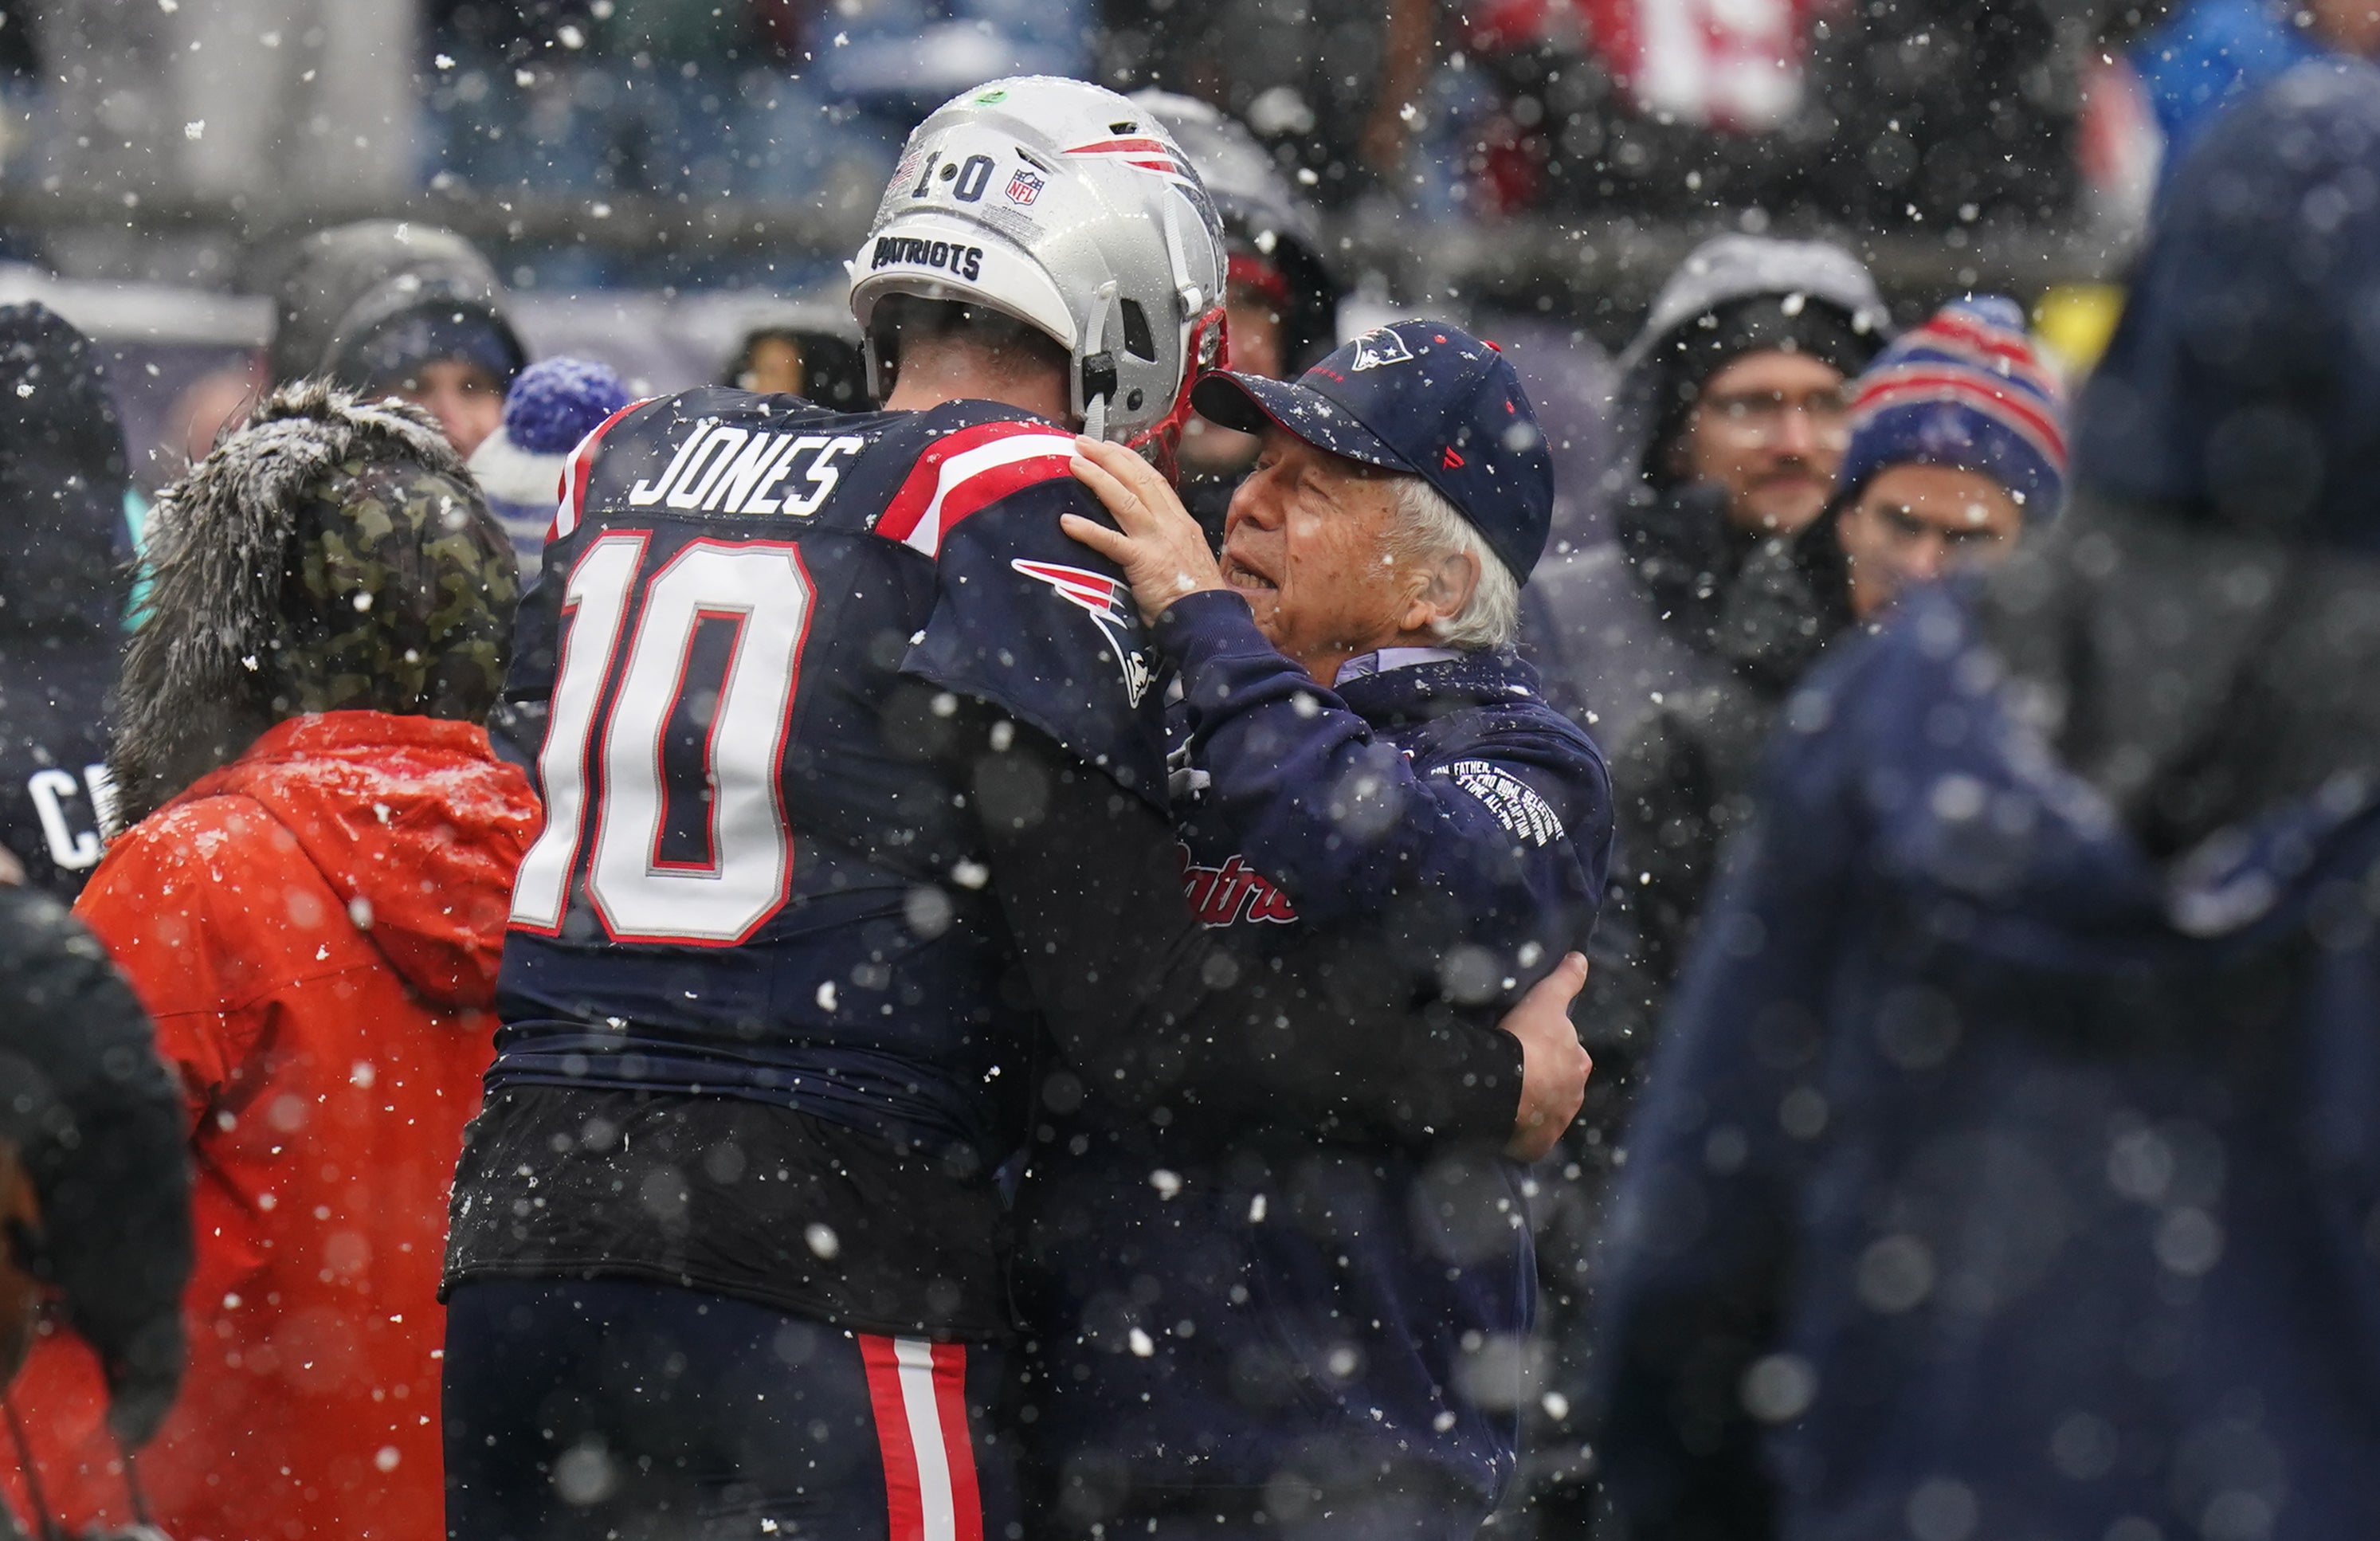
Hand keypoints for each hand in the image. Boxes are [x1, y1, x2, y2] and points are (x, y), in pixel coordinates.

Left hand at [1060, 435, 1229, 623]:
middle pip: (1137, 480)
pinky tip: (1067, 522)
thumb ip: (1167, 539)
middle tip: (1083, 442)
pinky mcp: (1144, 563)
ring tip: (1074, 464)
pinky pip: (1111, 542)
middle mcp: (1170, 524)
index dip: (1129, 460)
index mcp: (1180, 522)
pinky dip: (1088, 530)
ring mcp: (1157, 541)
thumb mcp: (1187, 556)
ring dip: (1097, 479)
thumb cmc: (1195, 595)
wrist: (1209, 619)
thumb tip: (1145, 531)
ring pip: (1124, 500)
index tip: (1109, 447)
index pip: (1153, 480)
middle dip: (1108, 457)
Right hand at [1500, 952, 1592, 1162]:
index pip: (1569, 1055)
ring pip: (1544, 1112)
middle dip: (1544, 1080)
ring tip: (1506, 1096)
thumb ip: (1565, 979)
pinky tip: (1503, 1123)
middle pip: (1559, 1085)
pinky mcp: (1536, 1145)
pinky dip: (1520, 1133)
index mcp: (1578, 1064)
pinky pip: (1528, 1138)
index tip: (1531, 1046)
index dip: (1551, 1049)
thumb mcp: (1546, 1001)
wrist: (1506, 1088)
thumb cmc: (1528, 1040)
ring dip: (1532, 1106)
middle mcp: (1573, 1096)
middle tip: (1516, 1071)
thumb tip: (1580, 957)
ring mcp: (1555, 1123)